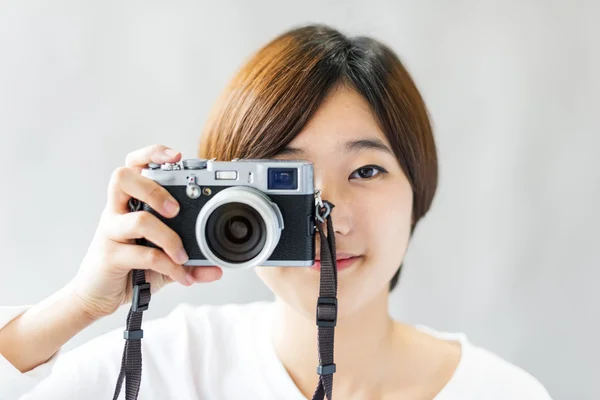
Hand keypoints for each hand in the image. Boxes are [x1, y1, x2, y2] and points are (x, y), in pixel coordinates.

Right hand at [70, 144, 222, 319]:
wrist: (97, 297)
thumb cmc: (130, 269)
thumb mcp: (164, 261)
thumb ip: (190, 262)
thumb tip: (217, 269)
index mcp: (129, 201)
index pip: (133, 165)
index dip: (151, 154)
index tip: (176, 155)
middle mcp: (116, 211)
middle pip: (122, 178)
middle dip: (153, 188)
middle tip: (175, 209)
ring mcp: (110, 232)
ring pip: (137, 220)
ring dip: (168, 236)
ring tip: (183, 253)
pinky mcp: (110, 256)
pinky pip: (144, 255)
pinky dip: (169, 266)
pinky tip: (182, 276)